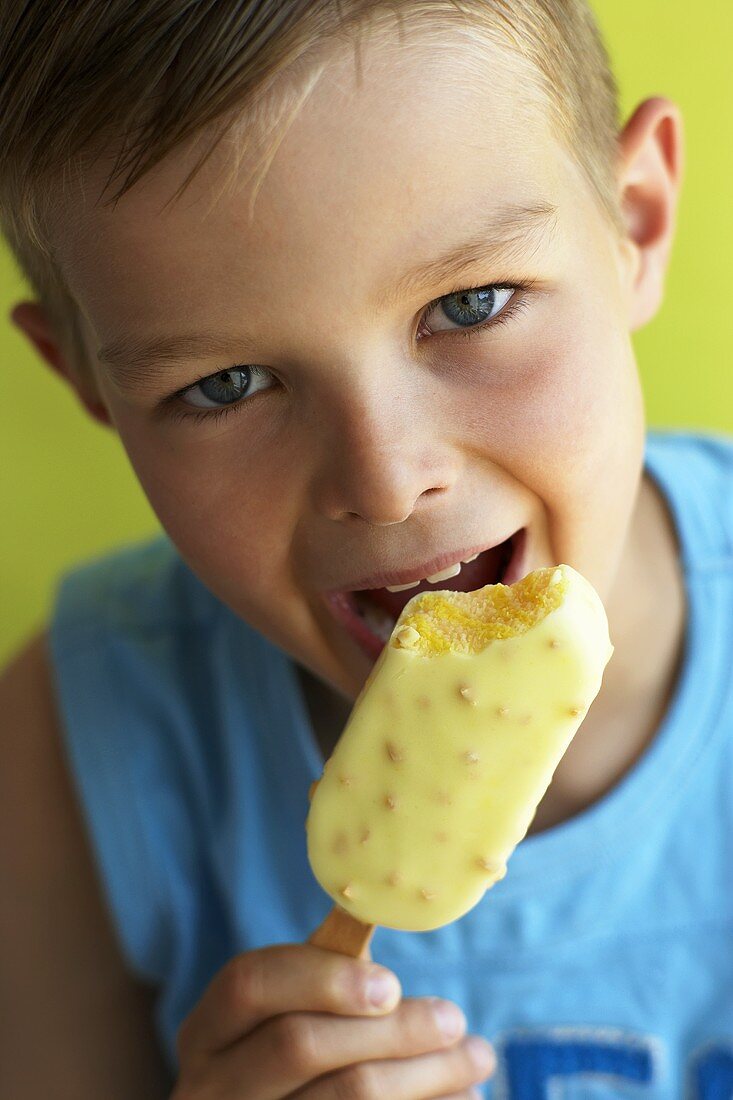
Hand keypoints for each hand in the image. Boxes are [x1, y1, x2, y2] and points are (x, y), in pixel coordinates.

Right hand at [171, 943, 494, 1097]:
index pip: (248, 984)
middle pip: (300, 1046)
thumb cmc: (291, 1052)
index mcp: (207, 1031)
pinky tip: (462, 1098)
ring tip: (477, 1057)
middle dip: (390, 1029)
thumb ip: (324, 972)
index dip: (319, 977)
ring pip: (343, 1097)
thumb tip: (390, 902)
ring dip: (425, 1075)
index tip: (391, 983)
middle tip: (455, 1019)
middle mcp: (209, 1088)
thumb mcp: (288, 1013)